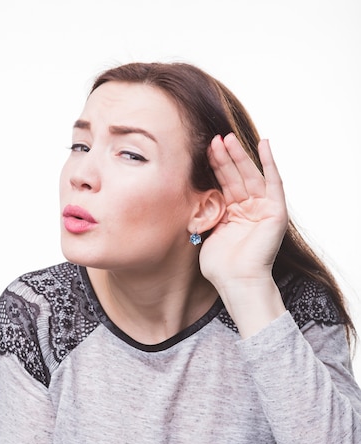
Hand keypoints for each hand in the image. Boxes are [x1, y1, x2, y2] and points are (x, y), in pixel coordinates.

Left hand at [200, 133, 288, 291]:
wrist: (236, 281)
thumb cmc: (220, 266)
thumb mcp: (206, 233)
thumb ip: (203, 214)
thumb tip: (189, 198)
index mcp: (233, 213)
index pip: (223, 184)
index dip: (214, 167)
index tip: (203, 150)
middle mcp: (249, 208)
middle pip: (236, 176)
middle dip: (225, 157)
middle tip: (214, 138)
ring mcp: (263, 208)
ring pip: (250, 175)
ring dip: (239, 156)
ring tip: (226, 138)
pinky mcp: (276, 211)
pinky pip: (274, 182)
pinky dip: (269, 162)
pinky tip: (264, 144)